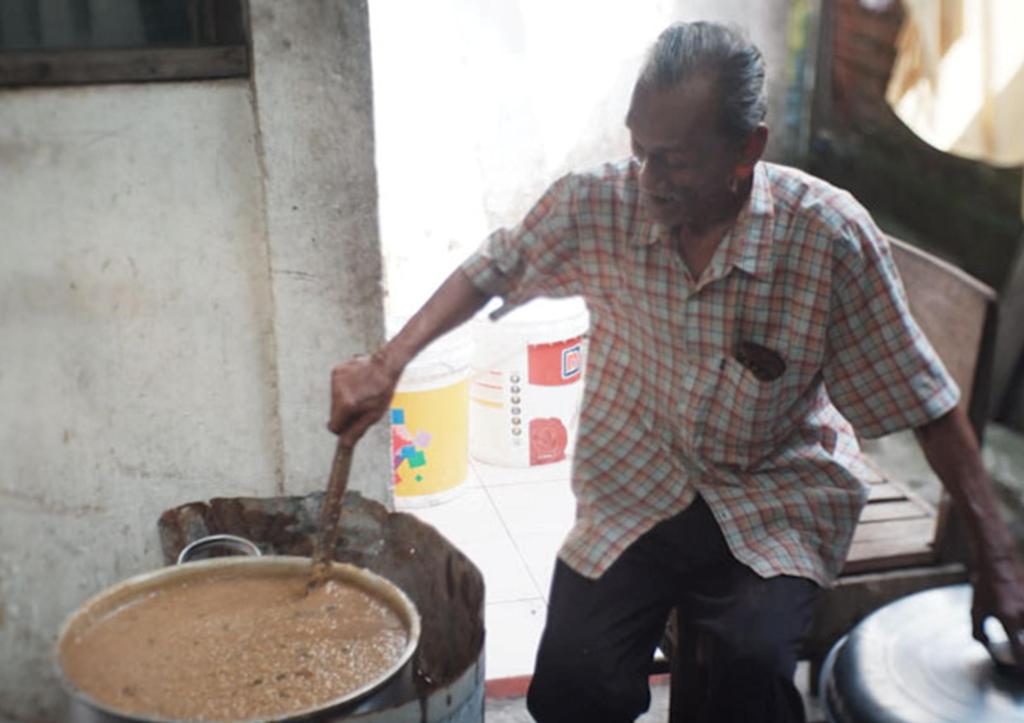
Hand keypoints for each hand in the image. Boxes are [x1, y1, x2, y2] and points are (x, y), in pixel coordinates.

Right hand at [328, 351, 399, 446]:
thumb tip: (344, 445)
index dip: (343, 428)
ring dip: (345, 399)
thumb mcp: (373, 415)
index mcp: (346, 405)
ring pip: (335, 400)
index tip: (352, 423)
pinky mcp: (336, 371)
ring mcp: (335, 380)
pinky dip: (345, 387)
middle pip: (334, 412)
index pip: (334, 426)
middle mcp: (337, 392)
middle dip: (345, 413)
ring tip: (362, 391)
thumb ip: (356, 431)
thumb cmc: (382, 391)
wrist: (385, 365)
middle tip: (362, 405)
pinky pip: (336, 387)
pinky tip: (358, 382)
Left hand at [971, 554, 1023, 668]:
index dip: (1020, 665)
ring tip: (1017, 641)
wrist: (997, 566)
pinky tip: (1019, 627)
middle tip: (1019, 660)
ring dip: (1023, 638)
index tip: (1019, 671)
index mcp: (1008, 620)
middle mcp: (1023, 616)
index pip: (1019, 650)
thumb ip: (979, 632)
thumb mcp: (976, 611)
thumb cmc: (984, 589)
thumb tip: (987, 647)